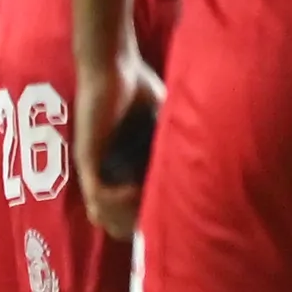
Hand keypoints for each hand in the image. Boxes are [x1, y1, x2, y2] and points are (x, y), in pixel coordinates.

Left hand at [74, 45, 162, 240]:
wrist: (113, 65)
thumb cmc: (136, 87)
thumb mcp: (162, 122)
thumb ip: (172, 142)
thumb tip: (203, 160)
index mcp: (118, 167)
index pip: (124, 210)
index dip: (143, 219)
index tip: (169, 218)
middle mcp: (102, 171)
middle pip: (111, 220)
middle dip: (134, 226)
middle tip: (159, 220)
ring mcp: (93, 167)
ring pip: (101, 214)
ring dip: (127, 216)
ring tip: (151, 204)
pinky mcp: (88, 158)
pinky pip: (98, 194)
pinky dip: (120, 199)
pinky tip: (141, 189)